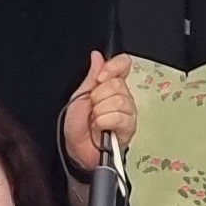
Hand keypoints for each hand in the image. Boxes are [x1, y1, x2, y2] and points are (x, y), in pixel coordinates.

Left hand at [62, 50, 138, 169]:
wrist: (76, 150)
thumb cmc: (77, 126)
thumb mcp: (79, 96)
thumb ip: (91, 76)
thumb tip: (97, 56)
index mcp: (110, 86)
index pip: (123, 65)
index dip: (113, 67)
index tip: (100, 78)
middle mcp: (123, 97)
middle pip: (118, 84)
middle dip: (98, 96)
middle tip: (92, 108)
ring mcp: (128, 112)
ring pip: (119, 100)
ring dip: (100, 111)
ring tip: (95, 120)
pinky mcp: (129, 128)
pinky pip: (119, 116)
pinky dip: (104, 121)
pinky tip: (100, 128)